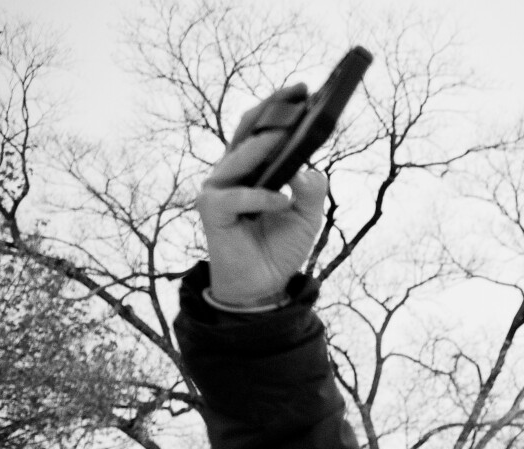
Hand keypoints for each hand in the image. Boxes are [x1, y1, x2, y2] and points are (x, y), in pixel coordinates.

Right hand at [194, 85, 329, 307]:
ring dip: (261, 148)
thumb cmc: (280, 245)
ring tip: (285, 137)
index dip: (279, 107)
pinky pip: (237, 197)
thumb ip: (311, 192)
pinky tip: (282, 200)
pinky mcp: (212, 211)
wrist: (263, 285)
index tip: (304, 90)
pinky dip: (261, 197)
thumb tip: (308, 170)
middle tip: (295, 97)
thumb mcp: (307, 217)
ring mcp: (219, 189)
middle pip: (247, 132)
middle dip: (271, 113)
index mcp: (254, 166)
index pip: (262, 128)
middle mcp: (233, 171)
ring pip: (239, 159)